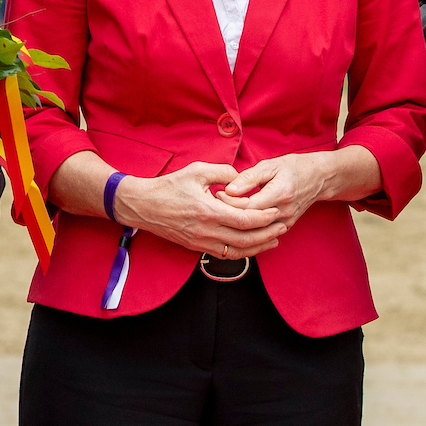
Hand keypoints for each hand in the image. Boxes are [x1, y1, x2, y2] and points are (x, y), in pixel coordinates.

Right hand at [114, 162, 291, 261]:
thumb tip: (242, 179)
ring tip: (274, 240)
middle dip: (268, 234)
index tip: (277, 212)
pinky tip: (251, 246)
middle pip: (246, 239)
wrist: (142, 205)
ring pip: (237, 251)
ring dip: (258, 247)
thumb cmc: (168, 186)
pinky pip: (224, 254)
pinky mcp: (196, 247)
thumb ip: (223, 172)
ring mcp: (200, 242)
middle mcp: (206, 231)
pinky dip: (242, 252)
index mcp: (208, 211)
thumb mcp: (196, 171)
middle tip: (283, 227)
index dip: (264, 218)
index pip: (245, 220)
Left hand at [220, 147, 382, 231]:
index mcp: (280, 194)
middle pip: (250, 222)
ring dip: (237, 224)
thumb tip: (229, 189)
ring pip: (256, 232)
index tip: (218, 193)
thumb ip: (249, 178)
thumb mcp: (270, 165)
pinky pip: (263, 235)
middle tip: (216, 203)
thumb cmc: (293, 167)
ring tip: (223, 213)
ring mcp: (286, 222)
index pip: (247, 207)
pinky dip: (248, 230)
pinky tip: (236, 222)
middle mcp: (284, 212)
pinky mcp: (286, 227)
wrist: (319, 178)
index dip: (229, 203)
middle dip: (230, 214)